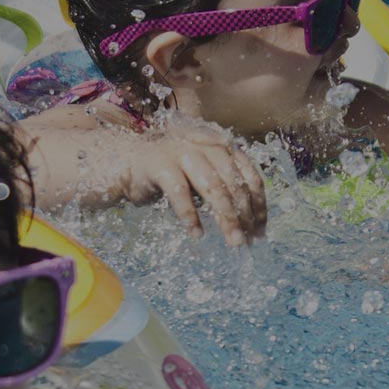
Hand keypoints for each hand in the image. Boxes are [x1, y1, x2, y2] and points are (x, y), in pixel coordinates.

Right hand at [116, 126, 267, 245]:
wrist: (128, 160)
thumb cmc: (172, 172)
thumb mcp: (204, 176)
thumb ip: (225, 189)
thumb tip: (251, 224)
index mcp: (222, 147)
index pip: (250, 177)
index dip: (258, 205)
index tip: (260, 231)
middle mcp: (206, 146)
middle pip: (234, 185)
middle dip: (245, 216)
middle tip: (248, 242)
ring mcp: (183, 152)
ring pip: (214, 188)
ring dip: (226, 218)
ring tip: (233, 241)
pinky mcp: (161, 164)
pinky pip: (181, 194)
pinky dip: (190, 217)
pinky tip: (197, 234)